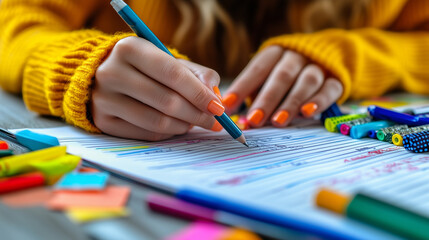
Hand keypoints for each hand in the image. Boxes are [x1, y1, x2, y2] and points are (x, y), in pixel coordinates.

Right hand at [91, 36, 223, 140]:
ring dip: (184, 126)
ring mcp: (104, 99)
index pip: (173, 74)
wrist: (105, 76)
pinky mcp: (103, 122)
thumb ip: (198, 75)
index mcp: (130, 48)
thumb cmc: (146, 68)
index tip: (218, 108)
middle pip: (166, 101)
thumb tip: (215, 99)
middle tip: (214, 121)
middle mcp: (111, 73)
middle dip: (197, 115)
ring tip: (194, 122)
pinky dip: (168, 133)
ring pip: (157, 122)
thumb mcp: (170, 61)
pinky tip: (176, 126)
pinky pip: (146, 134)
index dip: (199, 93)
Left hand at [223, 45, 342, 127]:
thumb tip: (238, 120)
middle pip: (281, 76)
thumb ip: (253, 96)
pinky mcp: (336, 80)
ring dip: (291, 102)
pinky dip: (318, 101)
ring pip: (306, 82)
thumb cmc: (286, 75)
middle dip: (266, 99)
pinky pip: (329, 89)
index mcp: (275, 53)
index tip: (227, 106)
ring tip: (278, 121)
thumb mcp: (268, 79)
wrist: (329, 58)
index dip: (241, 87)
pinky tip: (307, 113)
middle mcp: (296, 56)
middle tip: (254, 120)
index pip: (257, 68)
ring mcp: (318, 66)